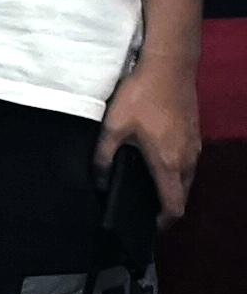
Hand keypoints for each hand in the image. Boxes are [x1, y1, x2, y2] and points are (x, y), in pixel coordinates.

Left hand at [98, 55, 204, 222]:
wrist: (169, 67)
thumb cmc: (141, 96)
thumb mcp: (113, 126)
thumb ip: (103, 156)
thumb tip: (98, 180)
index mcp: (168, 163)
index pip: (174, 206)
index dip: (163, 222)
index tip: (148, 226)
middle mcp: (187, 159)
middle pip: (182, 195)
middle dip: (166, 206)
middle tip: (143, 208)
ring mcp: (195, 146)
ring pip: (187, 179)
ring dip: (172, 188)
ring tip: (147, 187)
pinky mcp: (195, 134)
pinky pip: (188, 162)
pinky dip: (176, 171)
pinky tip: (156, 162)